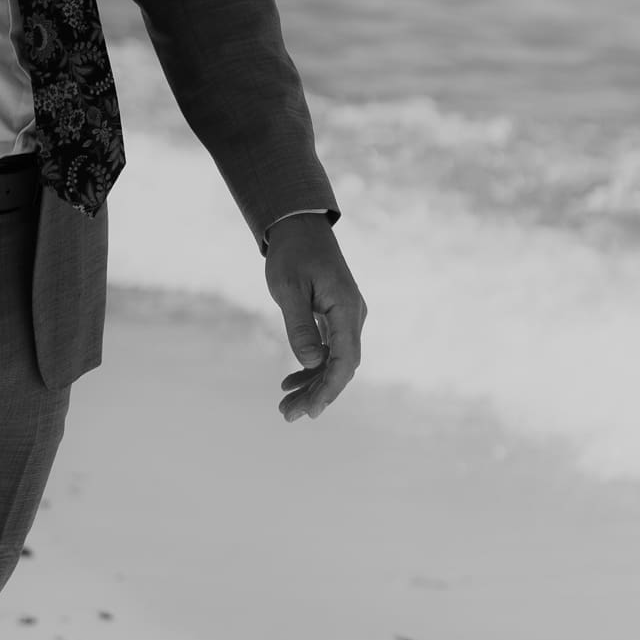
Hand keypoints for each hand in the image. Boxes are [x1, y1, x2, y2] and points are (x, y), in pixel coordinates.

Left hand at [264, 214, 365, 422]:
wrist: (298, 224)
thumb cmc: (292, 252)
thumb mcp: (288, 288)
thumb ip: (300, 325)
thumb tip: (312, 363)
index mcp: (346, 309)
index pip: (345, 362)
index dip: (328, 390)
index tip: (309, 411)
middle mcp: (353, 316)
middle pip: (341, 367)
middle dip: (317, 394)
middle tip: (287, 415)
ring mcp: (347, 316)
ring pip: (335, 361)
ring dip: (313, 385)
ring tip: (286, 407)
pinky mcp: (337, 315)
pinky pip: (330, 349)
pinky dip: (312, 367)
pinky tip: (291, 382)